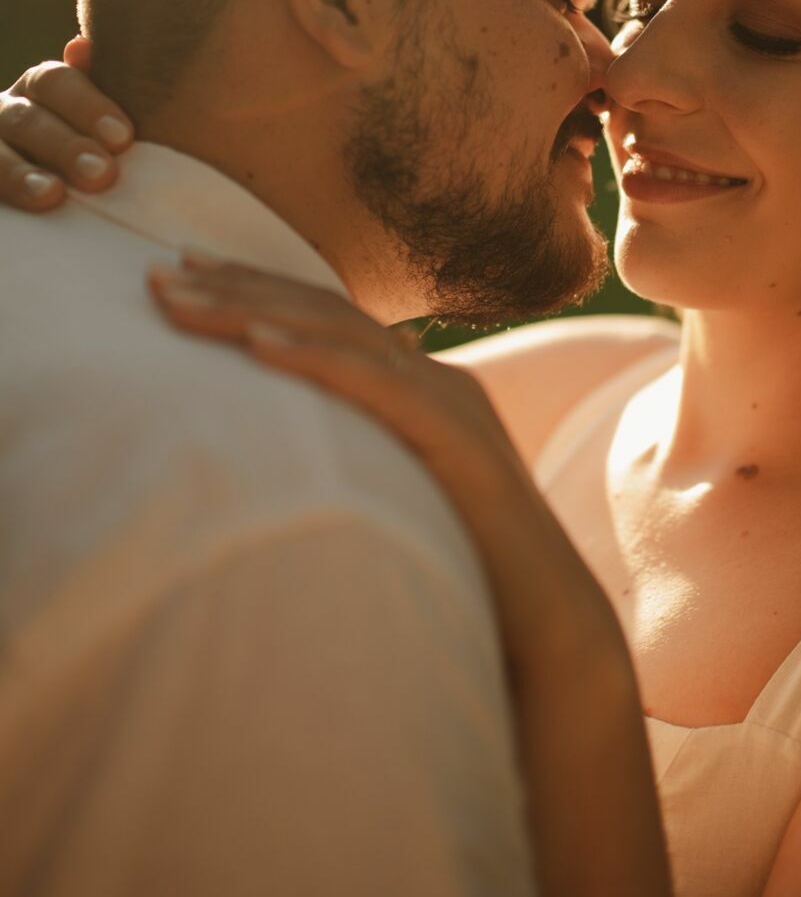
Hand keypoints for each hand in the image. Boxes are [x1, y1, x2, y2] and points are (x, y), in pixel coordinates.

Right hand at [0, 39, 132, 210]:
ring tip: (52, 194)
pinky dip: (3, 189)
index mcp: (38, 88)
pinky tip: (26, 207)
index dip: (88, 107)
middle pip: (27, 120)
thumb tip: (82, 45)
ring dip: (20, 174)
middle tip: (102, 174)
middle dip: (65, 147)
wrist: (32, 191)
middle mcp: (5, 111)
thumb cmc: (85, 152)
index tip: (123, 138)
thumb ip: (93, 97)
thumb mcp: (93, 125)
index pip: (56, 82)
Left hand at [147, 255, 622, 677]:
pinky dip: (312, 357)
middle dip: (237, 285)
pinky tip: (256, 344)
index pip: (328, 320)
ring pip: (340, 334)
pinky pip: (375, 384)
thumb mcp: (396, 499)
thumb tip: (289, 465)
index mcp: (421, 387)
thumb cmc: (466, 572)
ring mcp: (451, 400)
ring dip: (253, 309)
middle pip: (324, 312)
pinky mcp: (456, 435)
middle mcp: (436, 378)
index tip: (184, 271)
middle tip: (156, 270)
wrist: (548, 626)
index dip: (256, 289)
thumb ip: (359, 464)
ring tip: (181, 296)